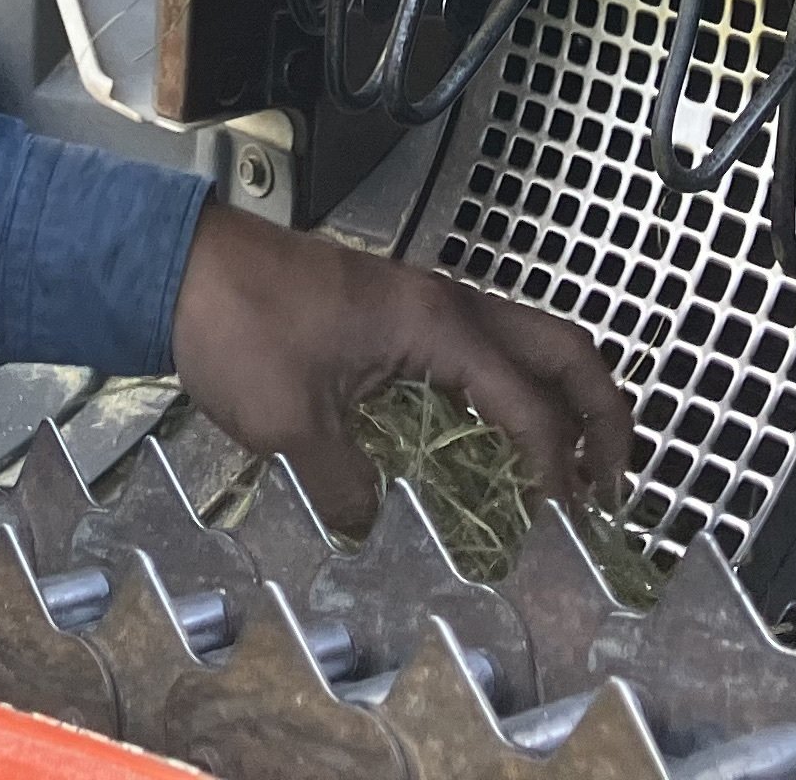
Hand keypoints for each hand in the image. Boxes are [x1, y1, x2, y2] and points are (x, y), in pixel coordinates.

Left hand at [168, 202, 638, 537]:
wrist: (182, 265)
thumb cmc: (238, 329)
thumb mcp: (292, 428)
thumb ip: (348, 488)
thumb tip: (375, 531)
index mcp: (437, 325)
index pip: (530, 404)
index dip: (556, 469)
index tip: (563, 525)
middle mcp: (449, 303)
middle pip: (564, 349)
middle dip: (604, 415)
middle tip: (613, 485)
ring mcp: (426, 300)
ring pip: (528, 343)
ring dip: (561, 400)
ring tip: (569, 472)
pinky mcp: (400, 309)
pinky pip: (485, 349)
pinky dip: (513, 391)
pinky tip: (495, 442)